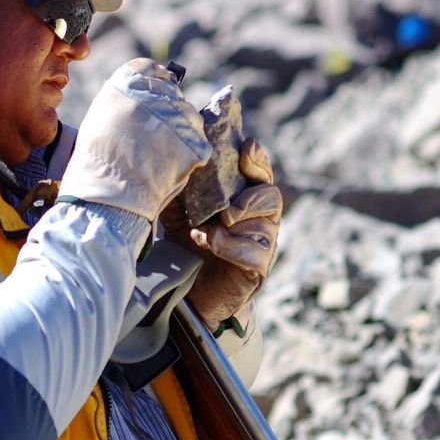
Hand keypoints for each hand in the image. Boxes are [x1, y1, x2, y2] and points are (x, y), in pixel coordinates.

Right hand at [59, 59, 211, 221]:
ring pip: (189, 115)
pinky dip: (188, 153)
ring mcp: (178, 116)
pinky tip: (169, 165)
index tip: (155, 92)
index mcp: (128, 83)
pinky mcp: (195, 141)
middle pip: (171, 92)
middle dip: (166, 109)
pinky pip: (198, 141)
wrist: (107, 196)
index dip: (153, 80)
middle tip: (155, 134)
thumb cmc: (95, 161)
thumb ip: (122, 99)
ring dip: (180, 129)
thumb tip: (140, 95)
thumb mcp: (99, 116)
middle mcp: (155, 93)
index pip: (150, 68)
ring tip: (161, 153)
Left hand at [162, 137, 282, 330]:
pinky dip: (228, 246)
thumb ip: (179, 191)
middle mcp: (260, 221)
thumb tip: (167, 162)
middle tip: (226, 208)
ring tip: (204, 229)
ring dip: (233, 225)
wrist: (188, 294)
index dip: (257, 159)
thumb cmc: (188, 247)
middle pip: (272, 197)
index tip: (247, 145)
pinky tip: (206, 243)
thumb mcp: (179, 214)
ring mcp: (263, 246)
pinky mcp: (258, 270)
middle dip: (249, 197)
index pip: (260, 175)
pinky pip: (254, 253)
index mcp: (245, 201)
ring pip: (263, 226)